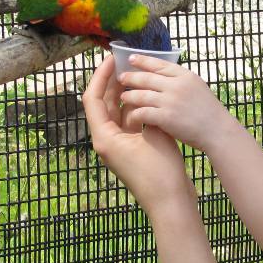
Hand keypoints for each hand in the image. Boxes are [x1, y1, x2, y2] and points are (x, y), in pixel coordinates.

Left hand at [82, 55, 194, 209]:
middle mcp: (106, 141)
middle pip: (102, 104)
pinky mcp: (130, 150)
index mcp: (104, 138)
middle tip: (123, 62)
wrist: (170, 202)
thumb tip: (141, 93)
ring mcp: (118, 146)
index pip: (92, 99)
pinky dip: (132, 108)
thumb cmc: (160, 172)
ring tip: (134, 74)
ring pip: (115, 113)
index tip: (111, 59)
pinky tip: (145, 96)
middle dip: (110, 82)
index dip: (100, 76)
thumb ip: (144, 112)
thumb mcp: (154, 135)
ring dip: (122, 94)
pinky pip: (127, 123)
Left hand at [117, 54, 240, 151]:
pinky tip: (130, 116)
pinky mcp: (165, 117)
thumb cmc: (210, 113)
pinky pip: (143, 112)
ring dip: (129, 96)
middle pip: (146, 78)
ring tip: (123, 97)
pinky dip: (134, 114)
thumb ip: (181, 82)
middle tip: (121, 78)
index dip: (143, 60)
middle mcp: (176, 85)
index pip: (159, 64)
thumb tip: (163, 77)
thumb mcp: (198, 88)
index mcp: (186, 75)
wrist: (218, 131)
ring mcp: (170, 101)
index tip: (131, 59)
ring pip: (141, 95)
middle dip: (131, 77)